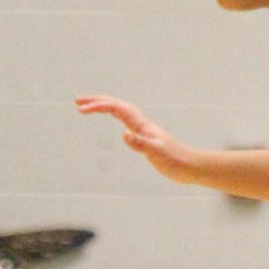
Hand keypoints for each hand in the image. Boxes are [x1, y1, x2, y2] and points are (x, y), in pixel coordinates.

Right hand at [75, 96, 196, 183]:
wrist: (191, 167)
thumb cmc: (176, 162)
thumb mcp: (157, 154)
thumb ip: (141, 144)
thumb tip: (124, 134)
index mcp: (142, 125)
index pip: (117, 109)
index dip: (98, 106)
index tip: (81, 110)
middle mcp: (142, 124)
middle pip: (116, 105)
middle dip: (97, 101)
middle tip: (77, 101)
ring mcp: (143, 129)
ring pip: (120, 110)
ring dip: (104, 106)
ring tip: (88, 107)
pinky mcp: (145, 137)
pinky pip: (125, 120)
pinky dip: (114, 115)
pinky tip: (112, 119)